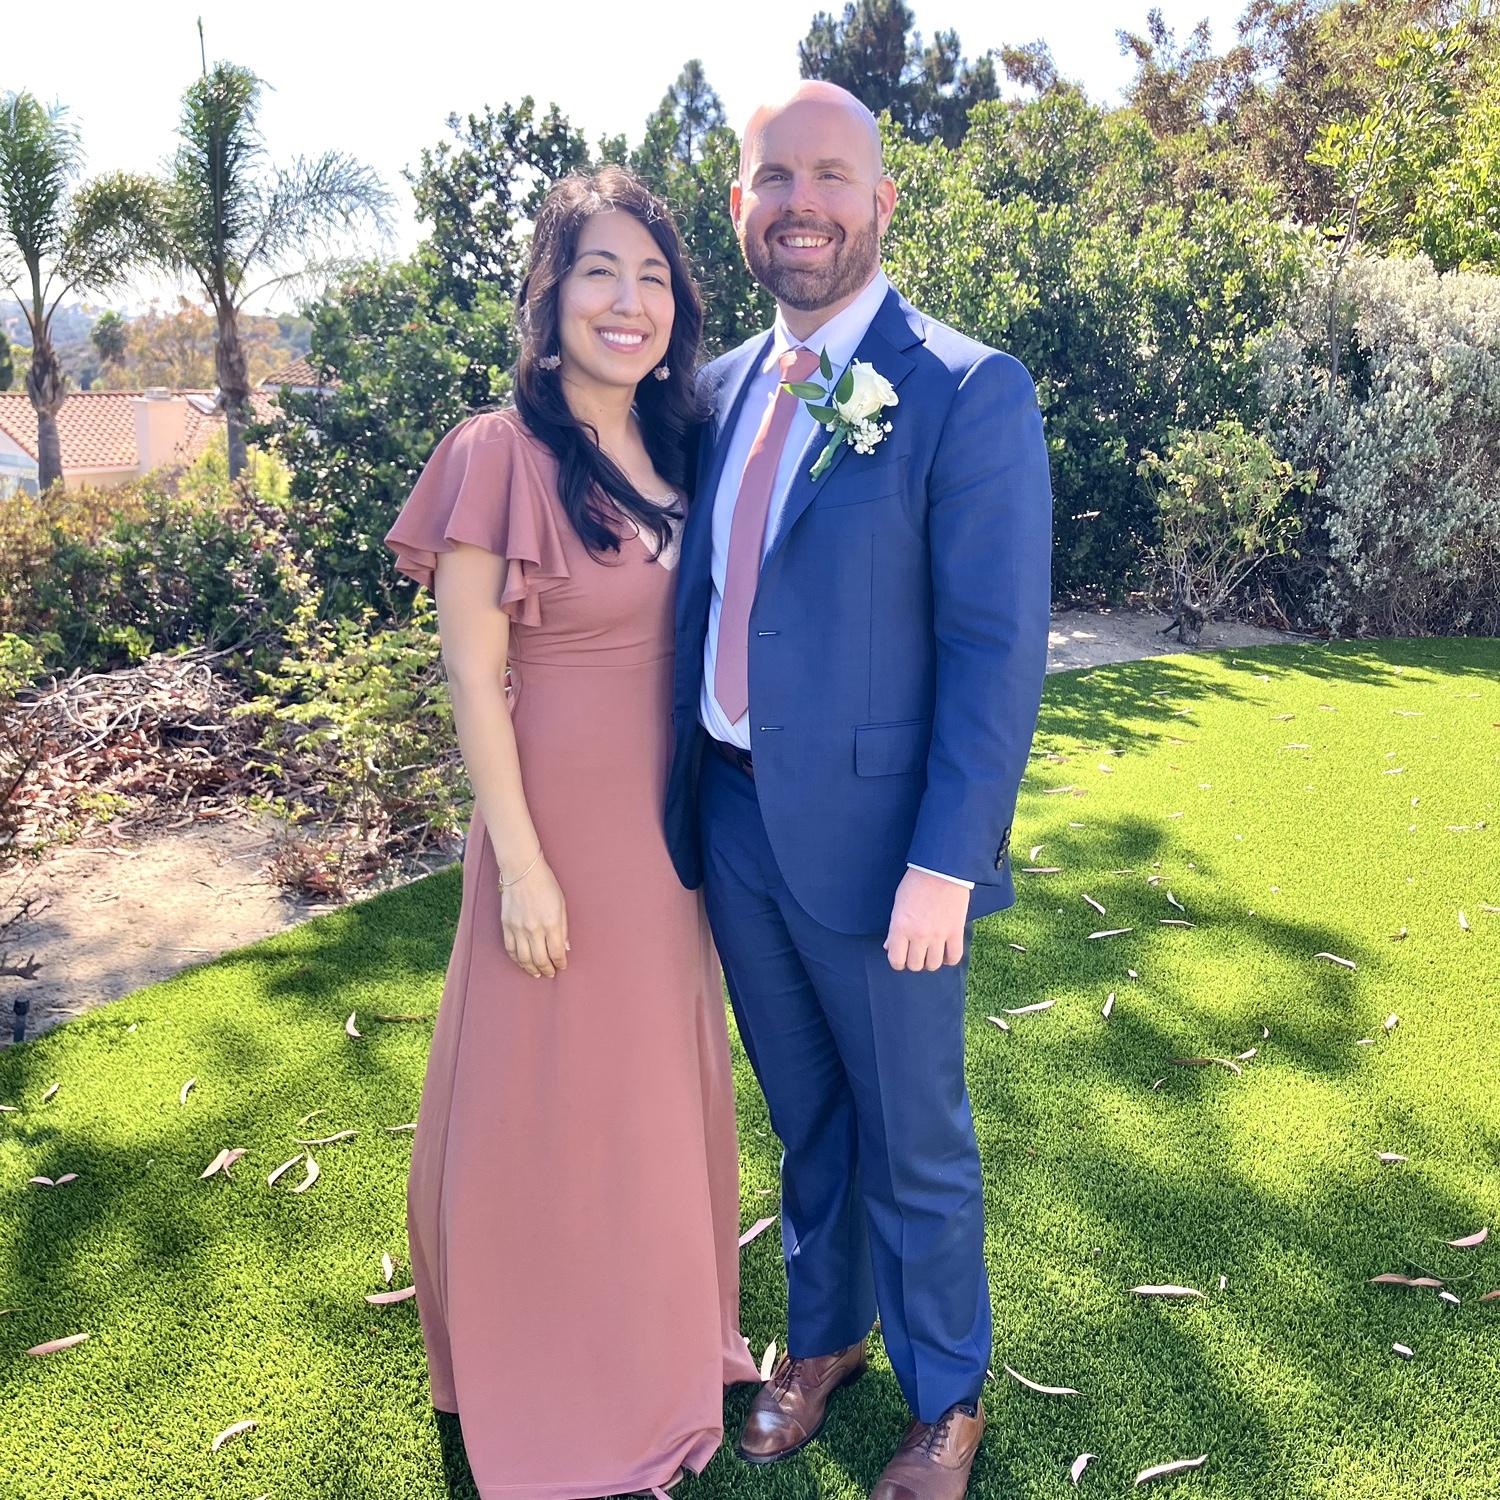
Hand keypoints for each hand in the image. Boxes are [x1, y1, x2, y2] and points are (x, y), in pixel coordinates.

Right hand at [500, 857, 568, 978]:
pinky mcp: (506, 925)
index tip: (562, 966)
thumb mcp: (562, 904)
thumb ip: (564, 928)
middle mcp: (534, 929)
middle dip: (547, 969)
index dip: (560, 963)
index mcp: (551, 923)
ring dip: (531, 969)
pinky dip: (516, 959)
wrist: (522, 871)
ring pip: (524, 958)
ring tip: (537, 973)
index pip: (556, 952)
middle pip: (540, 959)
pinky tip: (522, 962)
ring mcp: (518, 928)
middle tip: (550, 973)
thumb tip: (565, 948)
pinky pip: (510, 949)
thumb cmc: (546, 885)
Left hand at [883, 867, 968, 971]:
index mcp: (900, 927)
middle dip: (914, 961)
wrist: (941, 869)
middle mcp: (918, 935)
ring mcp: (938, 935)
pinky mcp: (955, 931)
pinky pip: (954, 957)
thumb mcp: (898, 904)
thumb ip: (893, 929)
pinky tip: (945, 952)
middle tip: (916, 952)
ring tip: (931, 952)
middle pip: (915, 965)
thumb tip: (889, 947)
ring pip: (933, 965)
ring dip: (931, 961)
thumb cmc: (916, 883)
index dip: (898, 962)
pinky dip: (949, 959)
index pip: (896, 960)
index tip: (901, 958)